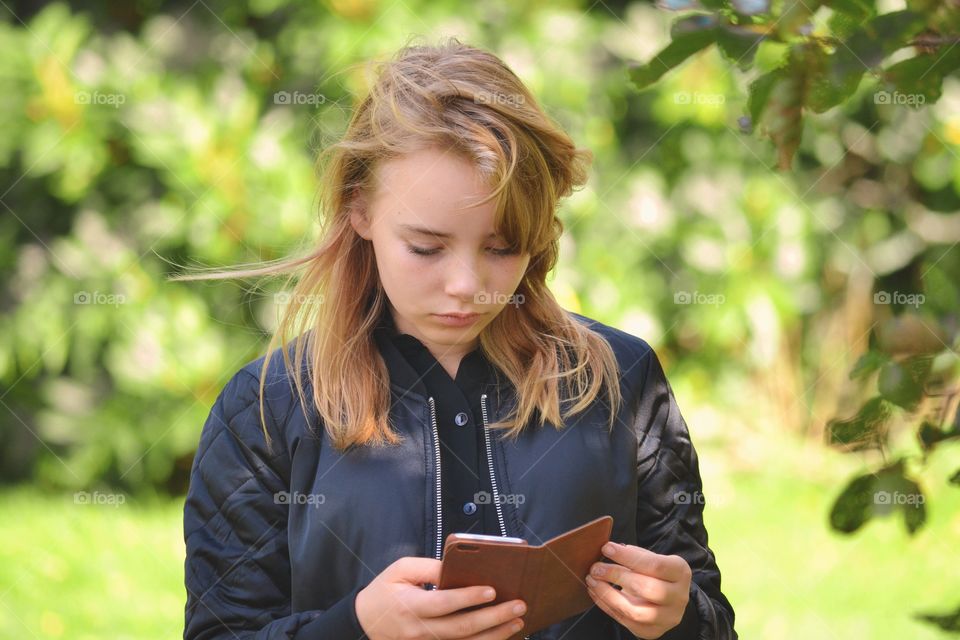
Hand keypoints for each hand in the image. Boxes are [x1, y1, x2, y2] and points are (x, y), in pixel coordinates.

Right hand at [355, 556, 526, 639]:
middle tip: (518, 606)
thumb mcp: (399, 569)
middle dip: (493, 618)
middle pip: (461, 628)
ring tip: (517, 622)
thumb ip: (428, 568)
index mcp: (410, 606)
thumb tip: (457, 567)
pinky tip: (500, 637)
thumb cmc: (385, 591)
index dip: (468, 598)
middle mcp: (419, 631)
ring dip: (495, 635)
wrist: (365, 622)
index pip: (443, 603)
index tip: (491, 591)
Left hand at [584, 542, 691, 639]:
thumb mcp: (652, 559)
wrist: (668, 600)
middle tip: (596, 568)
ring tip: (592, 581)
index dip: (628, 557)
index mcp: (681, 573)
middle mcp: (679, 597)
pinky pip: (625, 622)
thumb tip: (610, 550)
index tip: (606, 548)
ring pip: (635, 612)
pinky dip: (606, 606)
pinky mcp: (652, 632)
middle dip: (616, 576)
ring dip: (608, 595)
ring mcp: (667, 618)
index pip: (655, 565)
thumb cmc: (656, 573)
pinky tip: (596, 593)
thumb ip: (635, 555)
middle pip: (646, 589)